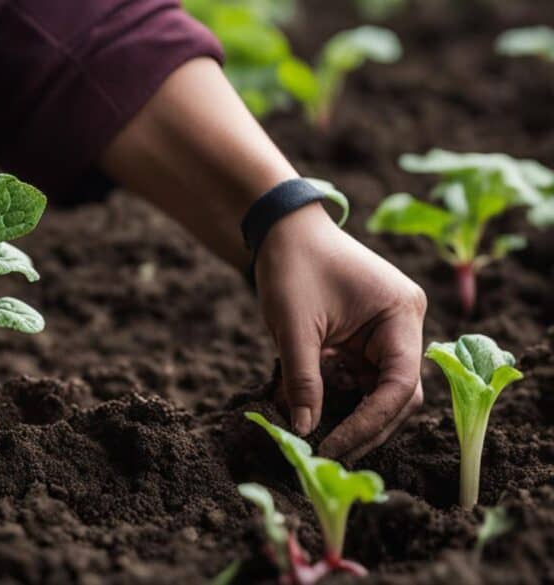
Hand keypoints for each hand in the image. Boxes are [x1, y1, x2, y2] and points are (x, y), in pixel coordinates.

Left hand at [256, 203, 425, 461]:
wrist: (281, 229)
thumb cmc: (291, 266)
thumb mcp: (293, 327)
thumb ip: (302, 381)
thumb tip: (305, 431)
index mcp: (401, 314)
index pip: (399, 384)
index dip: (369, 422)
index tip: (333, 445)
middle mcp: (405, 324)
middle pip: (399, 393)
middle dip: (366, 427)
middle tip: (330, 455)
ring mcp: (389, 331)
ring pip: (382, 390)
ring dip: (355, 416)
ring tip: (324, 441)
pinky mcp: (368, 337)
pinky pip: (363, 378)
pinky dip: (343, 397)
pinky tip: (317, 411)